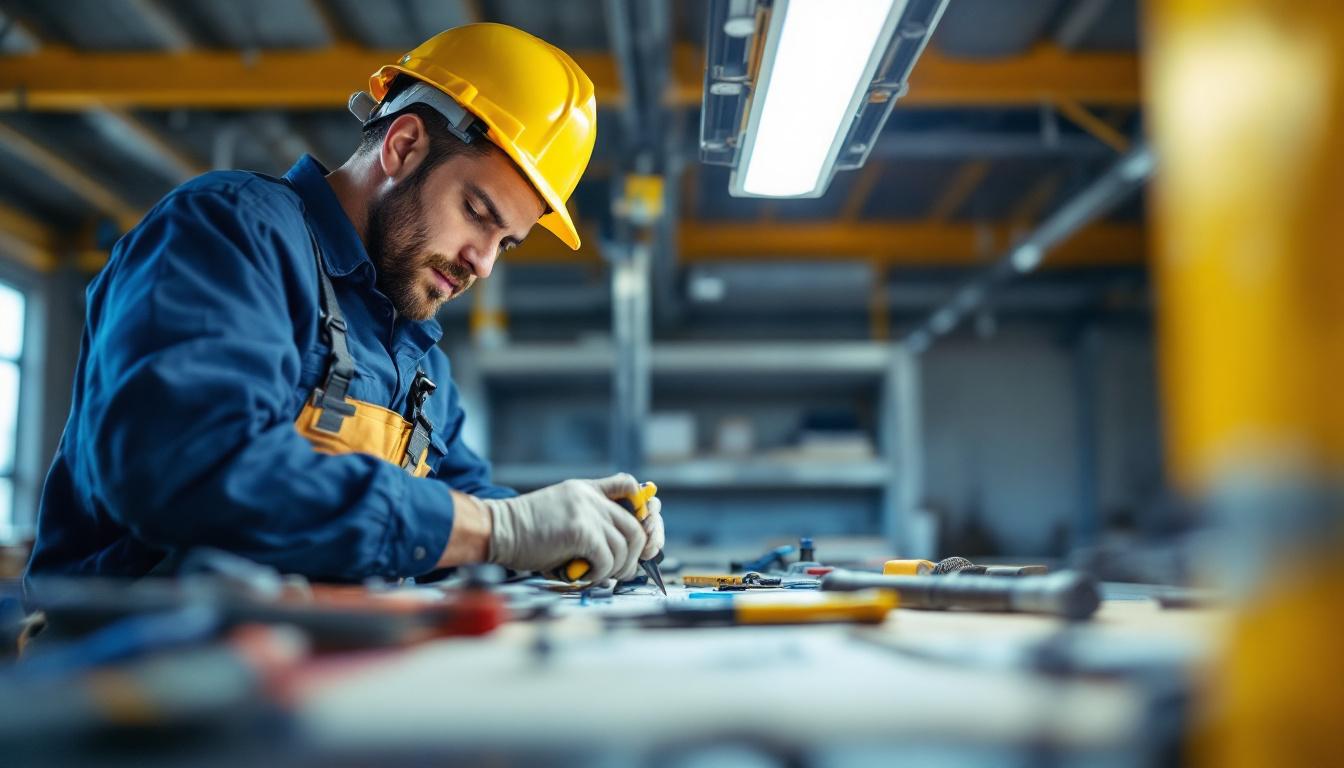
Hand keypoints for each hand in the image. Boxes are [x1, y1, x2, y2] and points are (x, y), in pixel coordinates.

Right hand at [480, 474, 649, 581]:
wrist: (496, 529)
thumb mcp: (560, 514)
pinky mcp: (581, 531)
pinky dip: (599, 573)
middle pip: (635, 526)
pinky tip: (583, 575)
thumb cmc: (524, 532)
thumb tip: (617, 554)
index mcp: (586, 489)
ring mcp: (587, 512)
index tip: (638, 535)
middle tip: (622, 572)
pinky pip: (607, 559)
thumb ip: (587, 522)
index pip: (629, 486)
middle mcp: (591, 498)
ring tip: (598, 576)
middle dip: (634, 555)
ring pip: (624, 546)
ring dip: (615, 568)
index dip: (642, 511)